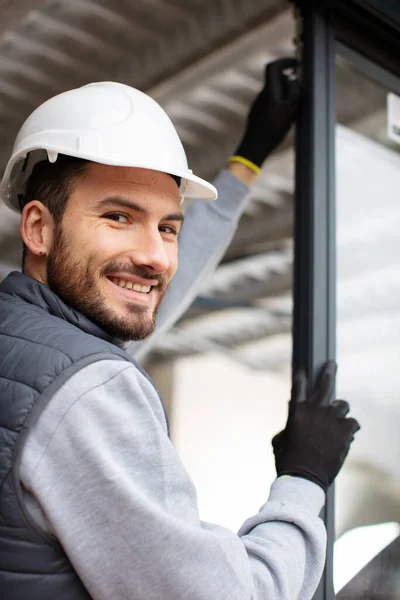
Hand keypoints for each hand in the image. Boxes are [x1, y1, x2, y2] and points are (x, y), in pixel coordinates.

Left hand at [233, 58, 300, 167]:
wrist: (255, 147)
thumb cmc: (273, 129)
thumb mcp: (292, 109)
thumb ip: (296, 92)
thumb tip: (294, 81)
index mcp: (269, 91)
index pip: (273, 66)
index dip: (285, 61)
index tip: (296, 65)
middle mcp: (261, 95)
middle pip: (277, 81)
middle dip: (289, 85)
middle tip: (297, 98)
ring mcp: (257, 104)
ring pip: (274, 94)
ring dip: (285, 98)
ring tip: (291, 114)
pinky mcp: (256, 114)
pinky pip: (270, 105)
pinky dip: (278, 108)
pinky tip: (282, 122)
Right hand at [272, 360, 359, 491]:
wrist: (303, 477)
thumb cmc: (288, 461)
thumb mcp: (280, 440)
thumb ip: (287, 425)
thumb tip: (289, 414)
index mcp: (296, 411)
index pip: (298, 387)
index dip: (301, 377)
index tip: (303, 370)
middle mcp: (313, 410)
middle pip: (325, 385)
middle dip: (329, 372)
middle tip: (331, 364)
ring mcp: (330, 418)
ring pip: (342, 405)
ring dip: (340, 413)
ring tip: (337, 424)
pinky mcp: (344, 429)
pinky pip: (353, 422)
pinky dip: (350, 429)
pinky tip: (346, 437)